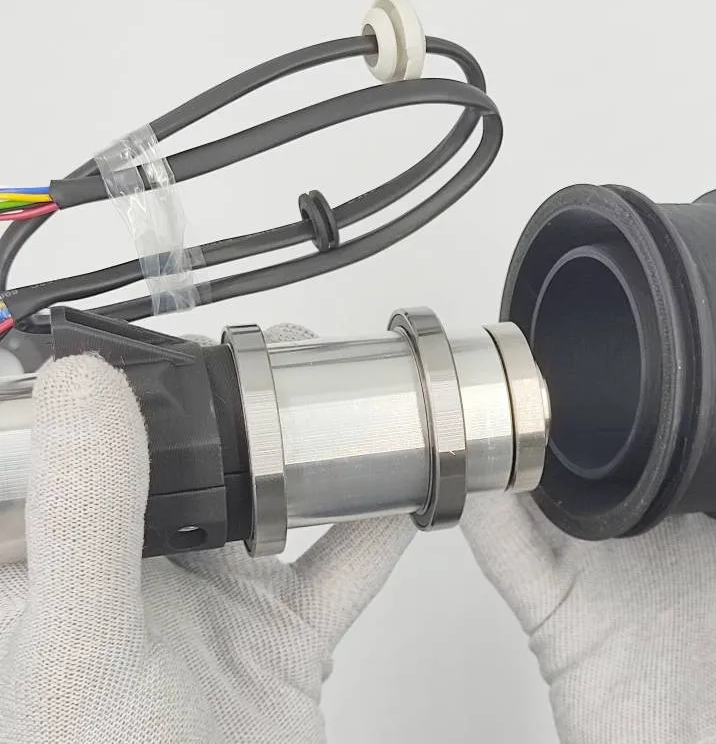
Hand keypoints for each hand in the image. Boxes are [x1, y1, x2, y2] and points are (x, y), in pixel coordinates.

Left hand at [0, 325, 414, 743]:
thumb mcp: (88, 641)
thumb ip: (88, 515)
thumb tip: (90, 385)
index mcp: (56, 567)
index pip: (63, 449)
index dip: (94, 386)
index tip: (137, 332)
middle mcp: (131, 576)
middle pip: (180, 461)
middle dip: (225, 402)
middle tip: (262, 352)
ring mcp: (210, 606)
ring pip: (263, 501)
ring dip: (304, 451)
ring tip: (331, 394)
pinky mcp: (280, 638)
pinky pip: (337, 566)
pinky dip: (375, 530)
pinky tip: (400, 490)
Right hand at [462, 362, 715, 743]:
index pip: (687, 415)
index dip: (661, 368)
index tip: (638, 321)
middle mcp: (660, 527)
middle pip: (598, 441)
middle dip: (565, 396)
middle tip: (541, 352)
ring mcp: (603, 565)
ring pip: (538, 485)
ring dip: (510, 444)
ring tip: (495, 402)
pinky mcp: (557, 610)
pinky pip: (507, 551)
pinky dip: (480, 514)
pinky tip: (472, 481)